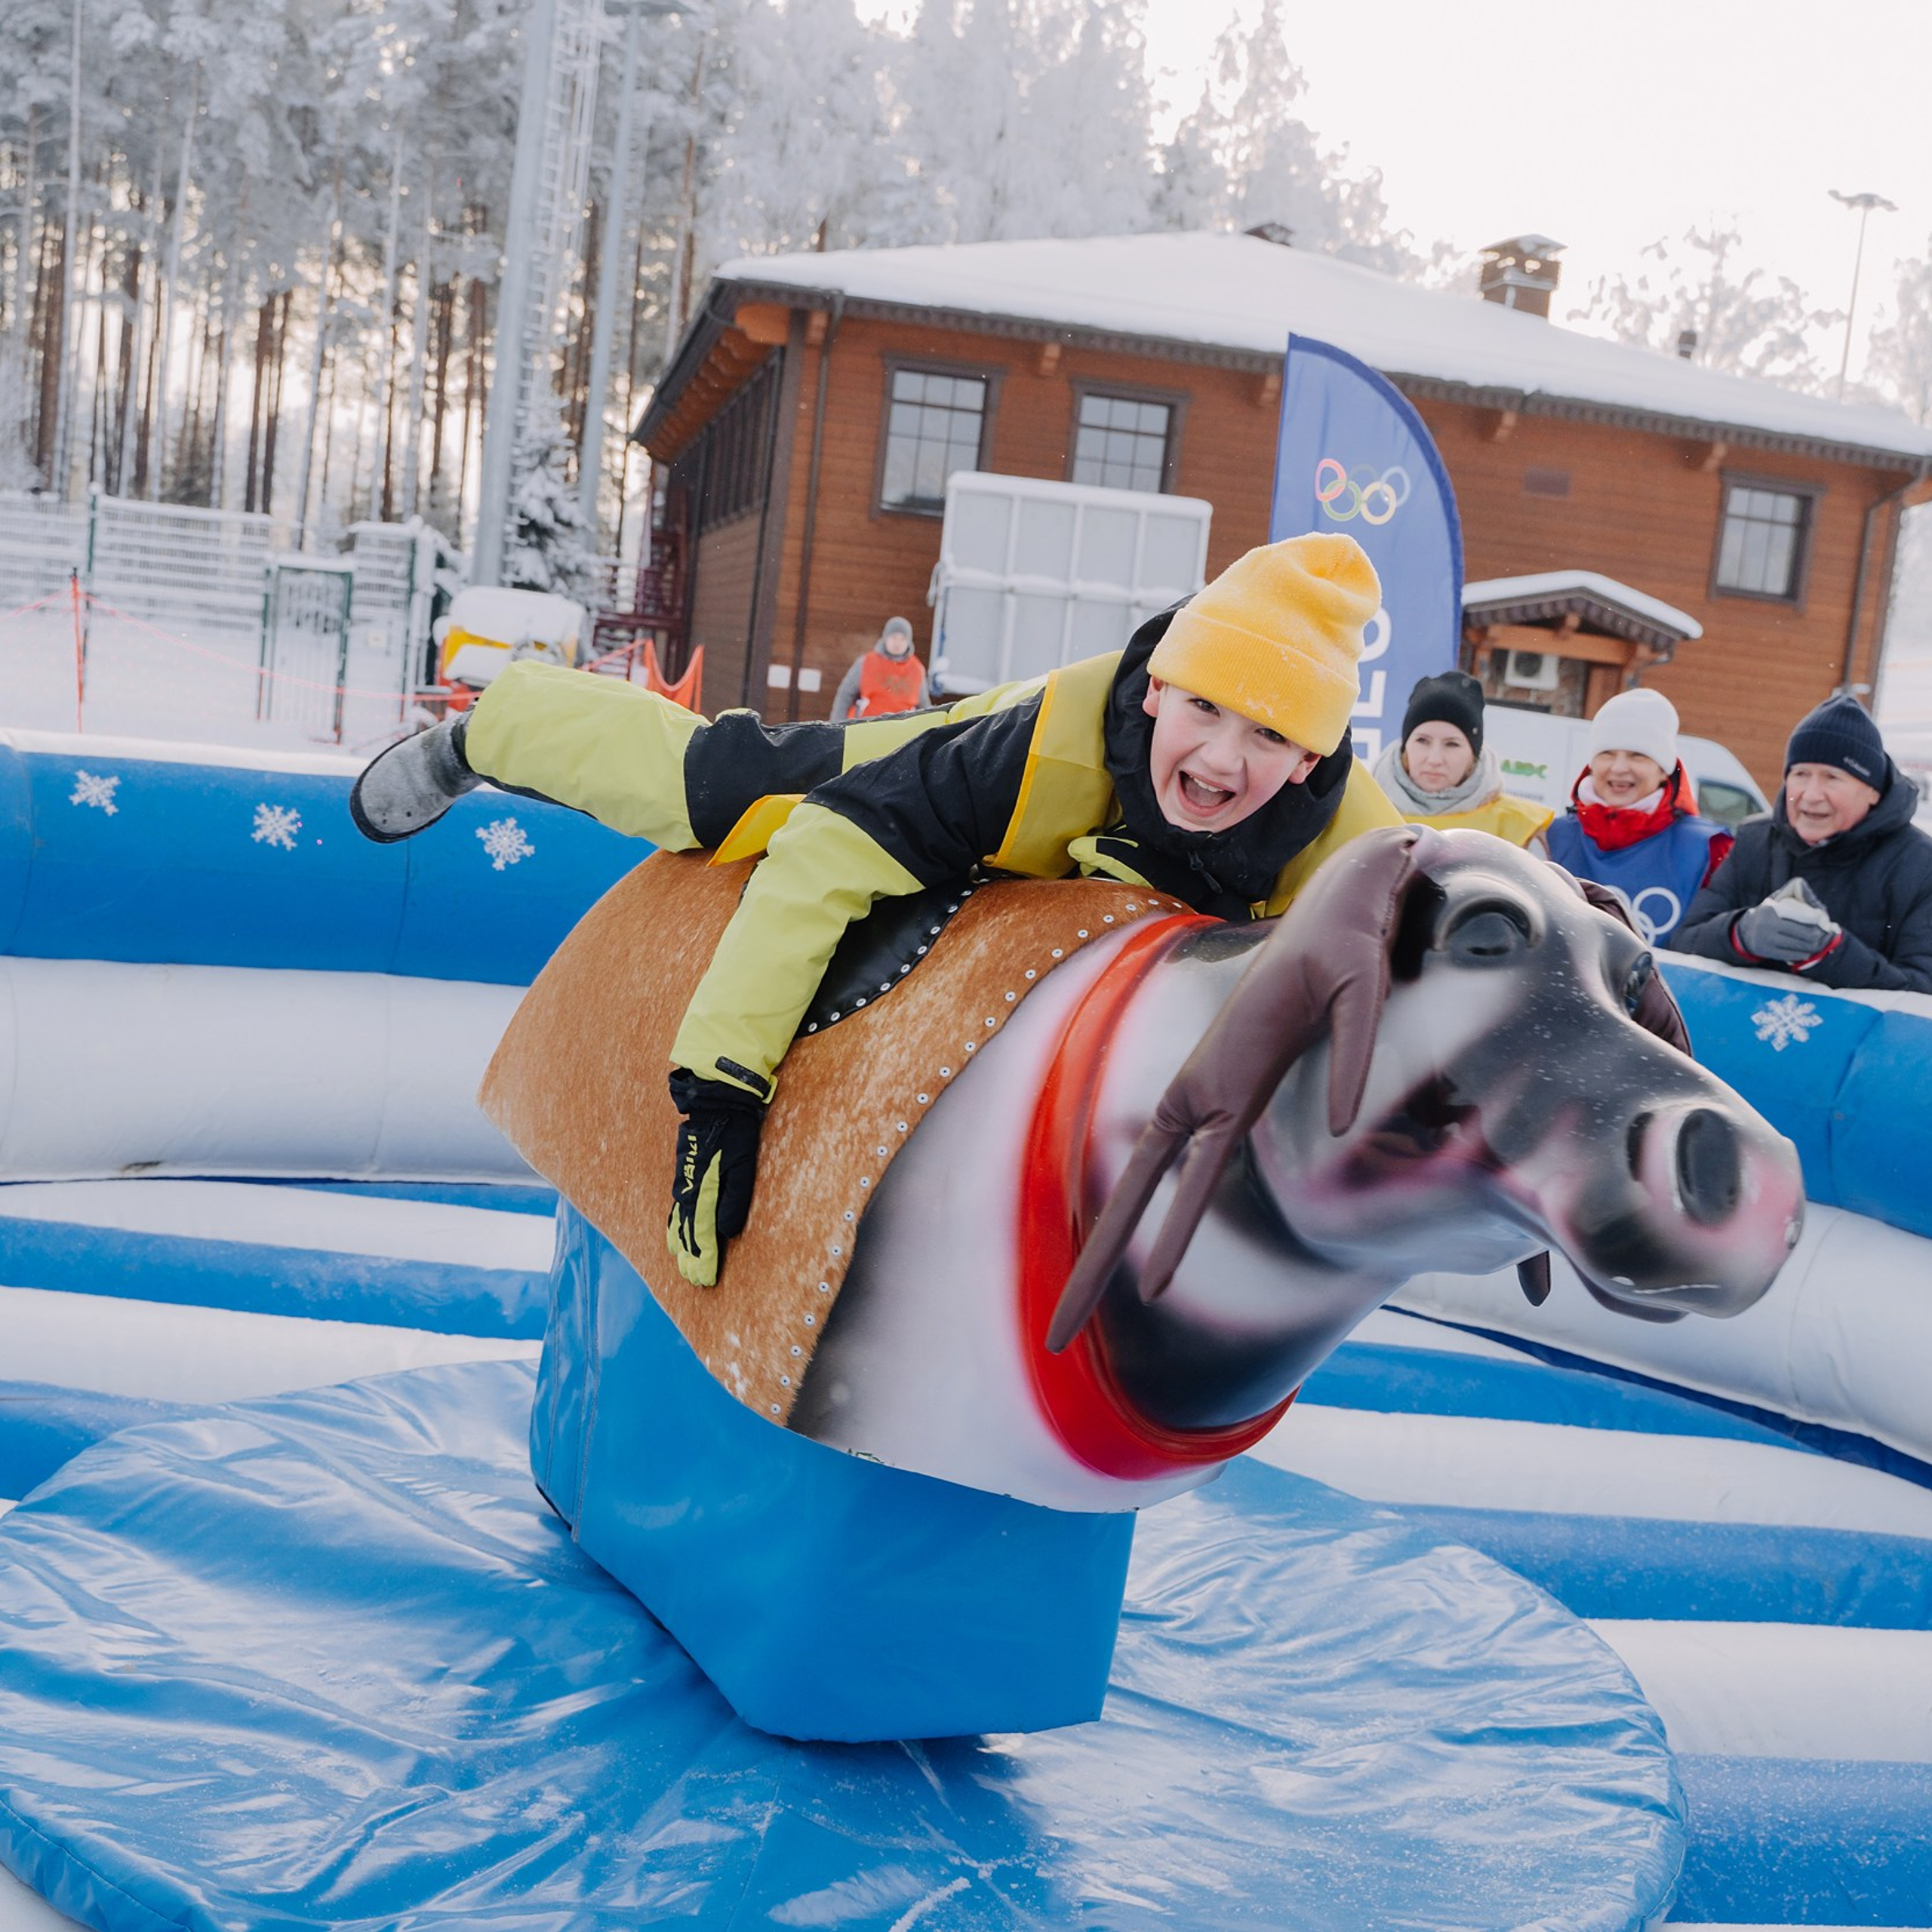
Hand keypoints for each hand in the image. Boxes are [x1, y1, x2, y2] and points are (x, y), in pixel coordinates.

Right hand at [665, 1070, 765, 1287]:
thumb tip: (726, 1231)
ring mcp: (684, 1180)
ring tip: (681, 1262)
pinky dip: (676, 1224)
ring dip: (681, 1244)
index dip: (704, 1259)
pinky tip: (676, 1229)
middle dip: (689, 1258)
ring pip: (678, 1220)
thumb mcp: (743, 1165)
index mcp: (703, 1191)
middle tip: (693, 1279)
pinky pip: (677, 1206)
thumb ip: (735, 1199)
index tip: (705, 1279)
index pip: (701, 1234)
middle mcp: (688, 1190)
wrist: (716, 1101)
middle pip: (685, 1232)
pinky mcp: (685, 1172)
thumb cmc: (735, 1132)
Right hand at [1735, 895, 1839, 964]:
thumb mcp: (1776, 900)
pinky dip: (1803, 953)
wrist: (1744, 931)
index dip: (1818, 920)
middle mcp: (1768, 926)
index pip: (1803, 917)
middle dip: (1819, 935)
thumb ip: (1792, 894)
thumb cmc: (1768, 914)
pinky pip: (1792, 955)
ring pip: (1801, 947)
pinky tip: (1806, 950)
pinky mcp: (1767, 952)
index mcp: (1772, 910)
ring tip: (1818, 942)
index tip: (1825, 921)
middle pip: (1806, 934)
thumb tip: (1810, 895)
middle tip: (1825, 934)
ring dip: (1813, 946)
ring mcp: (1767, 941)